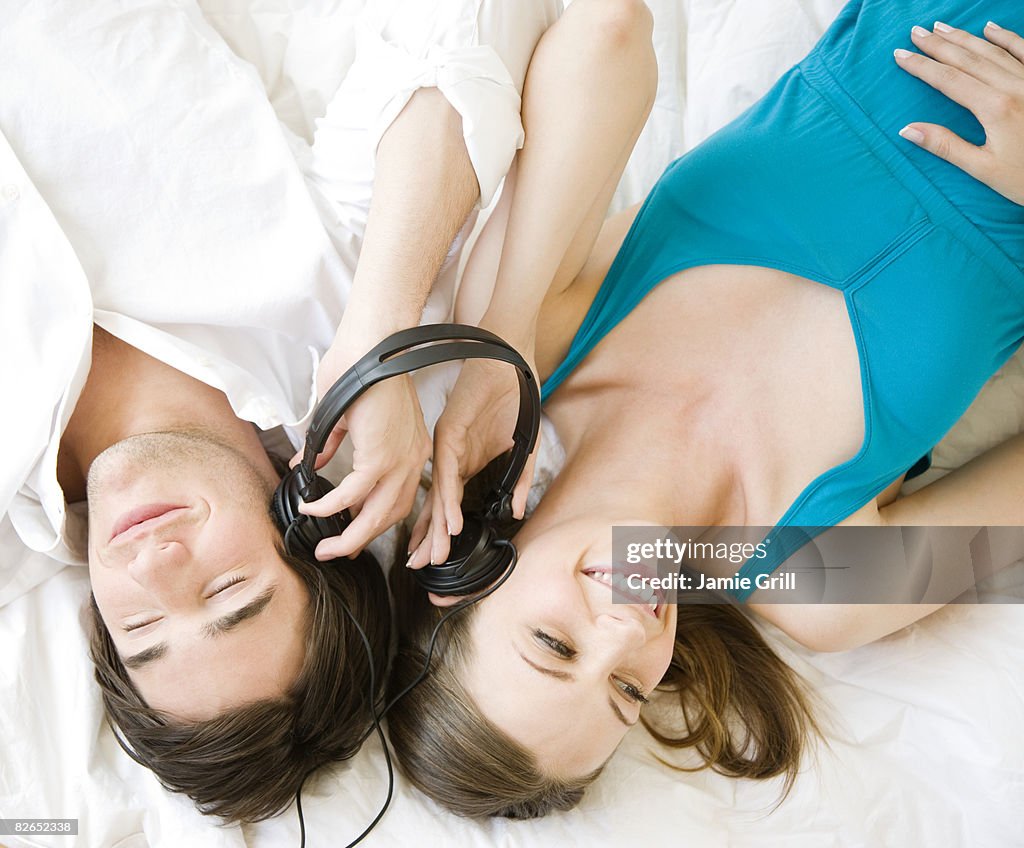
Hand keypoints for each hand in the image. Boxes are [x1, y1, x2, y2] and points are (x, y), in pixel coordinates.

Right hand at [291, 341, 430, 559]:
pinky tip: (312, 509)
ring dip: (346, 535)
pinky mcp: (381, 456)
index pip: (398, 499)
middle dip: (359, 540)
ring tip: (323, 547)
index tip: (352, 536)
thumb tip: (311, 462)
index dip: (374, 522)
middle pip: (389, 516)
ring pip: (374, 515)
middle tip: (334, 552)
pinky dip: (330, 506)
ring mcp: (400, 460)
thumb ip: (334, 444)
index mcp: (411, 450)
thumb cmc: (360, 369)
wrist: (373, 343)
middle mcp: (412, 460)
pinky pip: (351, 494)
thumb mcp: (348, 416)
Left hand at [407, 352, 539, 567]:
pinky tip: (451, 521)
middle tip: (420, 568)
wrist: (508, 357)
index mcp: (464, 462)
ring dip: (436, 527)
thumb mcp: (522, 448)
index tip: (434, 559)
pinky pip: (449, 472)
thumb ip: (518, 480)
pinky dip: (449, 498)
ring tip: (430, 555)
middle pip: (436, 505)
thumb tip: (517, 511)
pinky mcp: (451, 433)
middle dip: (429, 538)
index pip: (448, 504)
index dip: (440, 531)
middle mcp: (451, 457)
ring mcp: (448, 446)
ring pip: (438, 494)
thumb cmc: (515, 396)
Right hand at [895, 20, 1023, 204]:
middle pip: (968, 60)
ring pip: (993, 51)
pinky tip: (990, 28)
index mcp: (995, 108)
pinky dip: (1006, 37)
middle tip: (916, 32)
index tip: (900, 55)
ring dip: (965, 37)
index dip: (922, 67)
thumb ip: (946, 146)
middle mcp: (1013, 87)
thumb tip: (907, 130)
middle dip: (939, 45)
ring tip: (942, 27)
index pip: (949, 80)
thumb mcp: (982, 169)